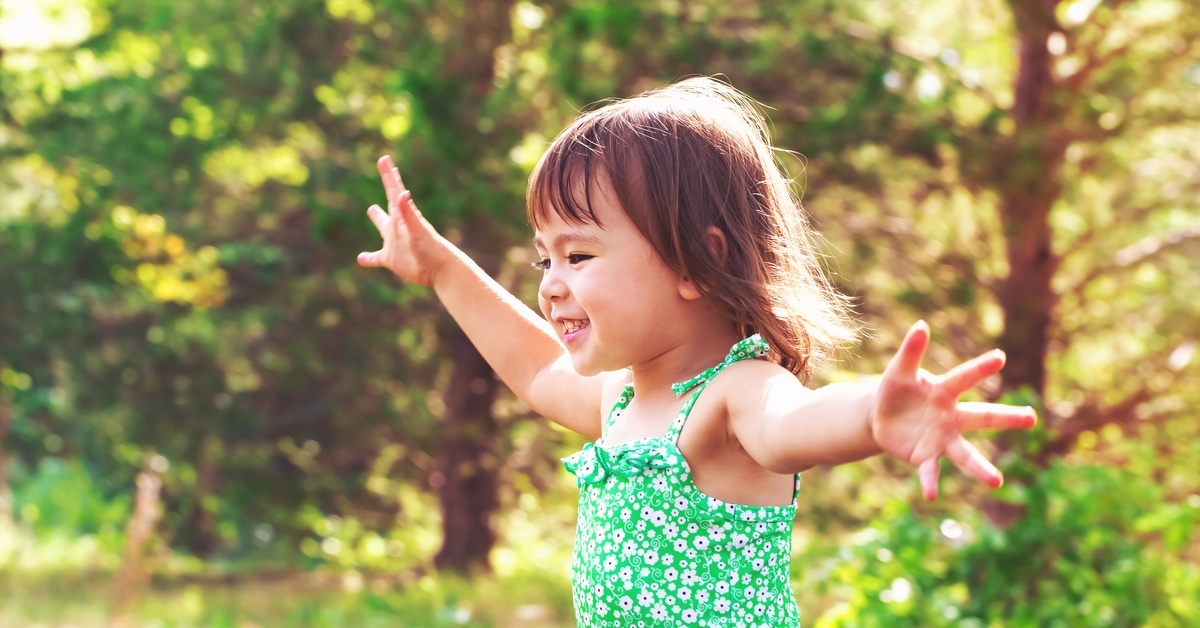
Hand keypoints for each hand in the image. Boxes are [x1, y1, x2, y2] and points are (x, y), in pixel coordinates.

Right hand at [357, 155, 448, 285]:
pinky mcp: (391, 259)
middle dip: (388, 186)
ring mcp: (394, 242)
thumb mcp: (418, 230)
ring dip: (377, 218)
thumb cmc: (430, 249)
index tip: (384, 159)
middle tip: (386, 172)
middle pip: (389, 203)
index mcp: (402, 217)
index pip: (393, 191)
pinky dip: (368, 258)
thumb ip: (408, 213)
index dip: (388, 174)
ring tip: (371, 209)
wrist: (440, 270)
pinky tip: (360, 258)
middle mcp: (397, 227)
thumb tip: (401, 194)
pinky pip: (376, 258)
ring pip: (383, 227)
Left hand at [871, 320, 1037, 500]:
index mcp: (944, 392)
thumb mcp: (898, 371)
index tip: (999, 357)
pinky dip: (931, 482)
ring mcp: (941, 439)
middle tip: (1032, 418)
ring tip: (997, 482)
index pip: (964, 378)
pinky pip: (930, 470)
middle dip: (1006, 417)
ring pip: (965, 454)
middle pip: (982, 417)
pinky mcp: (925, 456)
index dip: (980, 368)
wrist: (879, 417)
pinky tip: (931, 495)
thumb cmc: (895, 390)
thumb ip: (910, 352)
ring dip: (980, 468)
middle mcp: (951, 417)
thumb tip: (921, 325)